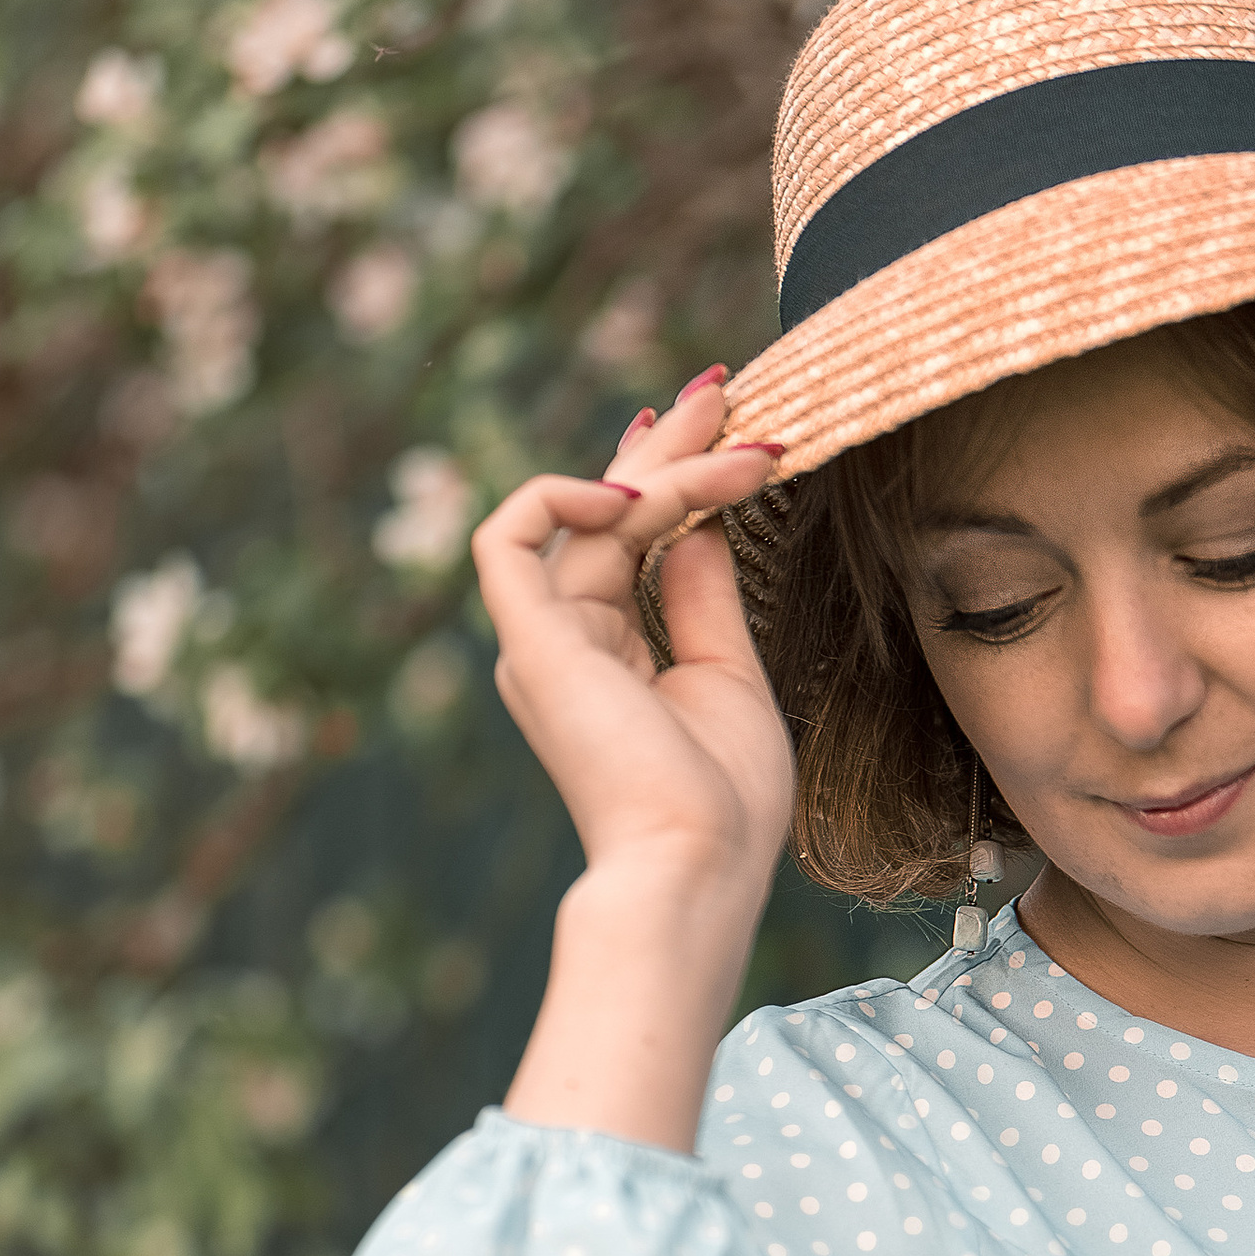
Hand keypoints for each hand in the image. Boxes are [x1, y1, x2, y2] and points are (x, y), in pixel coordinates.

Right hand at [472, 370, 791, 894]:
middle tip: (725, 388)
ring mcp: (543, 641)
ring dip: (666, 470)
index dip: (666, 473)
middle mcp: (564, 642)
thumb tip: (696, 523)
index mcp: (606, 656)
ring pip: (587, 516)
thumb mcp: (728, 677)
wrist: (695, 867)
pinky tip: (638, 492)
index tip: (727, 424)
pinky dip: (564, 495)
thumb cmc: (721, 801)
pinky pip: (511, 537)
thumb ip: (701, 596)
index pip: (625, 539)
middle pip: (606, 514)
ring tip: (743, 450)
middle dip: (667, 444)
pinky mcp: (531, 642)